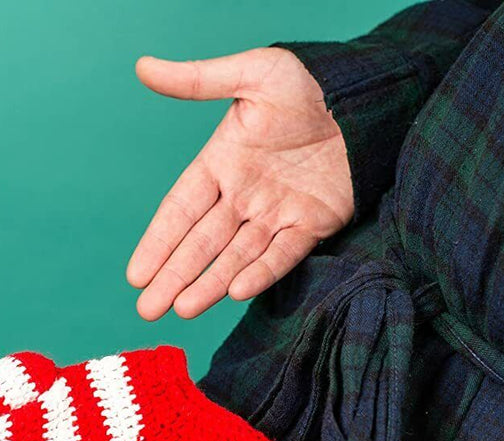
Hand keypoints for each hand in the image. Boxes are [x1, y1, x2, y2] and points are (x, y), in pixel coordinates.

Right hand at [128, 47, 354, 320]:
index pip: (181, 209)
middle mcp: (246, 194)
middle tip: (148, 310)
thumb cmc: (309, 80)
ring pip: (236, 256)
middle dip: (174, 276)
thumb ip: (198, 80)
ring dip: (209, 284)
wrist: (368, 95)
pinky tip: (235, 292)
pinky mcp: (314, 224)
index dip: (158, 241)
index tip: (135, 274)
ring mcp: (278, 213)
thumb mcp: (253, 73)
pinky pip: (283, 254)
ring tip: (183, 310)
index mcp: (223, 163)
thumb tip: (144, 68)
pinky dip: (261, 273)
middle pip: (202, 243)